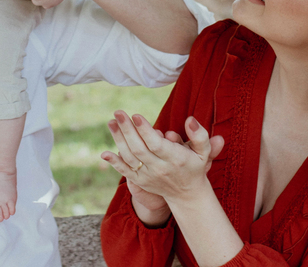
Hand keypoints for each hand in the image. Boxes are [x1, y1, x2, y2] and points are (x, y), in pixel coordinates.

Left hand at [101, 111, 223, 206]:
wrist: (187, 194)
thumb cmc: (194, 167)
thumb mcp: (203, 152)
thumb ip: (199, 135)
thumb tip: (190, 120)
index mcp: (174, 159)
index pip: (156, 144)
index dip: (145, 130)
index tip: (136, 115)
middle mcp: (159, 169)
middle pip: (139, 148)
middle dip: (127, 130)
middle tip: (118, 112)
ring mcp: (148, 176)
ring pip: (130, 158)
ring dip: (118, 140)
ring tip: (111, 122)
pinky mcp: (140, 181)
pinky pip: (125, 172)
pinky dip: (114, 163)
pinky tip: (104, 153)